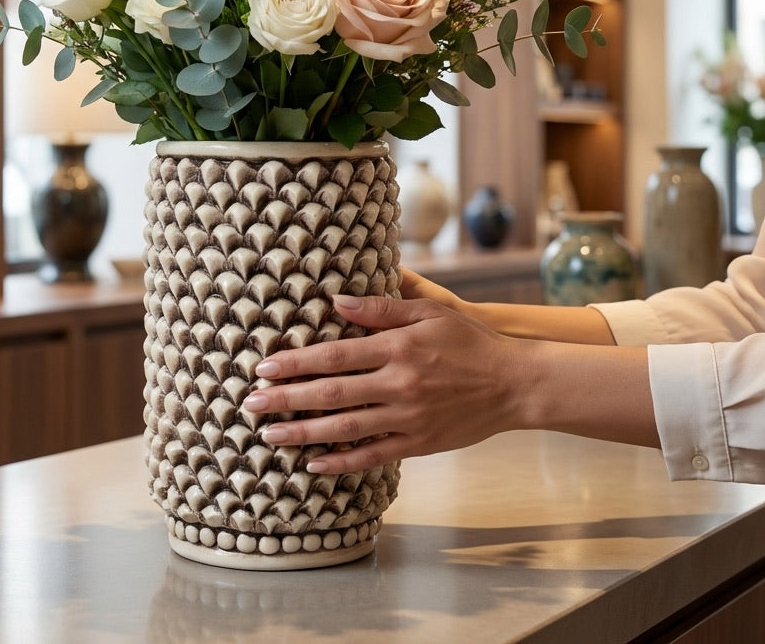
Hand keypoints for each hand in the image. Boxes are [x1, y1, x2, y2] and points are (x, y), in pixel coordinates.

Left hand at [242, 292, 527, 473]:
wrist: (514, 384)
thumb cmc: (469, 341)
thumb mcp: (429, 312)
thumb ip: (381, 308)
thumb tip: (335, 300)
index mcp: (397, 348)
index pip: (334, 355)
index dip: (296, 362)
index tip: (264, 367)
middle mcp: (398, 384)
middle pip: (331, 394)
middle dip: (286, 399)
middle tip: (250, 405)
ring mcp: (407, 418)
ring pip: (344, 428)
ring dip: (303, 433)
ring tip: (269, 436)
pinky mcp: (417, 443)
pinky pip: (372, 455)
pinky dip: (341, 462)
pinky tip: (313, 464)